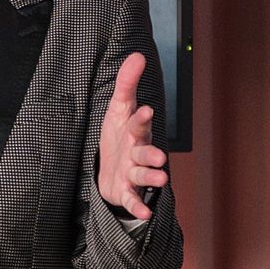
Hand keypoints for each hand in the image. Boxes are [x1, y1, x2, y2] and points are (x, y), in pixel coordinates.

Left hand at [96, 51, 167, 219]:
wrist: (107, 168)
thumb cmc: (117, 137)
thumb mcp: (118, 108)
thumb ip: (127, 83)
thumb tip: (136, 56)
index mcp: (134, 131)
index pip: (137, 123)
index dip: (141, 118)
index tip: (144, 111)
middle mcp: (135, 152)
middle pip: (144, 151)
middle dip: (152, 153)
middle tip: (160, 156)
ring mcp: (131, 172)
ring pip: (142, 174)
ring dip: (151, 176)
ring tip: (162, 177)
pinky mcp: (125, 190)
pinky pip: (133, 198)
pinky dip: (138, 205)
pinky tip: (145, 212)